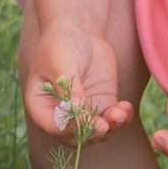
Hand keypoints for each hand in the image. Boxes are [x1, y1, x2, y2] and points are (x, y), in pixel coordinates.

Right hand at [24, 19, 134, 142]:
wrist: (77, 32)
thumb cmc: (60, 45)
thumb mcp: (60, 63)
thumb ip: (68, 87)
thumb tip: (77, 109)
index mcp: (42, 106)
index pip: (54, 127)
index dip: (69, 128)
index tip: (85, 120)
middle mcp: (62, 114)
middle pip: (76, 137)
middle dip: (92, 134)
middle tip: (104, 124)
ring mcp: (83, 111)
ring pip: (96, 133)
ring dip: (110, 129)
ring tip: (119, 112)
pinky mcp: (101, 105)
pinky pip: (112, 121)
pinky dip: (121, 120)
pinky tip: (125, 108)